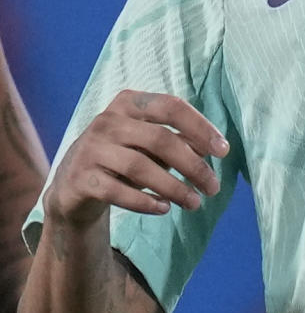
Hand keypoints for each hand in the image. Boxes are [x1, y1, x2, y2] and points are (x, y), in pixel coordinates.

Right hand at [44, 90, 227, 227]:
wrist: (72, 184)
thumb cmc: (123, 157)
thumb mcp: (150, 145)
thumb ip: (178, 141)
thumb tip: (213, 148)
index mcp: (129, 103)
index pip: (171, 107)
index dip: (200, 127)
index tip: (223, 151)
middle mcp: (107, 121)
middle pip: (160, 139)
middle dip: (192, 165)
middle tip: (213, 187)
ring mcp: (91, 149)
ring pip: (140, 167)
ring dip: (173, 187)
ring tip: (195, 203)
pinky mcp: (81, 178)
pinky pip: (117, 191)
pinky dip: (144, 202)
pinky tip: (164, 209)